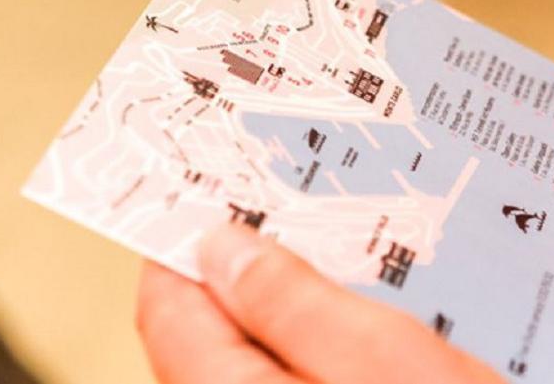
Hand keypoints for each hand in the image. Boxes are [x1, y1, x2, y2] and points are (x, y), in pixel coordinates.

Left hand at [136, 222, 503, 383]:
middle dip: (251, 267)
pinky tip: (375, 322)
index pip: (167, 308)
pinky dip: (325, 345)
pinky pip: (301, 380)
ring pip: (260, 358)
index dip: (184, 241)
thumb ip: (293, 302)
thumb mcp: (385, 361)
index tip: (217, 189)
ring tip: (352, 262)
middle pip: (211, 333)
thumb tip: (222, 249)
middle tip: (301, 211)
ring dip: (298, 306)